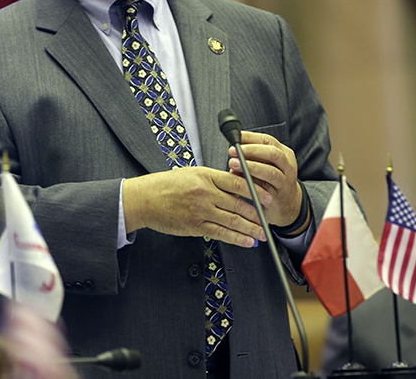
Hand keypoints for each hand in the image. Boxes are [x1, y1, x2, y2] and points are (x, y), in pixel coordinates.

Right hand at [122, 167, 269, 247]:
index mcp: (206, 176)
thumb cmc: (168, 185)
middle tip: (269, 218)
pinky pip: (220, 233)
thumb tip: (238, 185)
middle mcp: (205, 193)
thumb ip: (215, 179)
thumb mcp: (193, 173)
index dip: (256, 191)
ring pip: (232, 220)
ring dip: (250, 229)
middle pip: (239, 204)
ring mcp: (200, 211)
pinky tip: (247, 241)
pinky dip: (236, 238)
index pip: (238, 183)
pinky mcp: (195, 226)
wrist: (145, 199)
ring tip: (262, 234)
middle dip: (257, 213)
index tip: (267, 197)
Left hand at [228, 131, 303, 228]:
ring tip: (234, 164)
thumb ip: (251, 159)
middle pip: (272, 153)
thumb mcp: (263, 166)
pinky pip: (267, 189)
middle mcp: (288, 164)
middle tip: (233, 151)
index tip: (234, 138)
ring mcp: (286, 180)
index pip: (267, 140)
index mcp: (283, 152)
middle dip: (251, 150)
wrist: (288, 204)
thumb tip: (232, 152)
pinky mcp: (281, 195)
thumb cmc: (270, 181)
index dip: (250, 137)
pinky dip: (253, 184)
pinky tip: (242, 181)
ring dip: (251, 167)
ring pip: (271, 172)